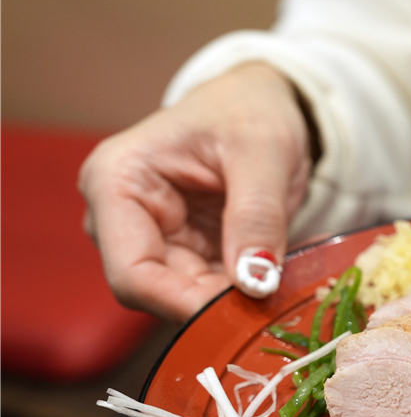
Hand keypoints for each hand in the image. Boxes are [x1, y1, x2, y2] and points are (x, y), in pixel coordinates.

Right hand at [79, 62, 313, 322]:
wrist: (258, 103)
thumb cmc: (249, 111)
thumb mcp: (263, 153)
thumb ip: (257, 215)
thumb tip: (255, 283)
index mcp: (117, 182)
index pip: (133, 274)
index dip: (185, 304)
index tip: (243, 313)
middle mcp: (122, 217)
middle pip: (160, 293)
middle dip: (217, 304)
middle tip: (277, 308)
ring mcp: (152, 238)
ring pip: (188, 298)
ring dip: (237, 301)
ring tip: (287, 286)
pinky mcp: (184, 253)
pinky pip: (212, 290)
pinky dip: (247, 290)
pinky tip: (281, 278)